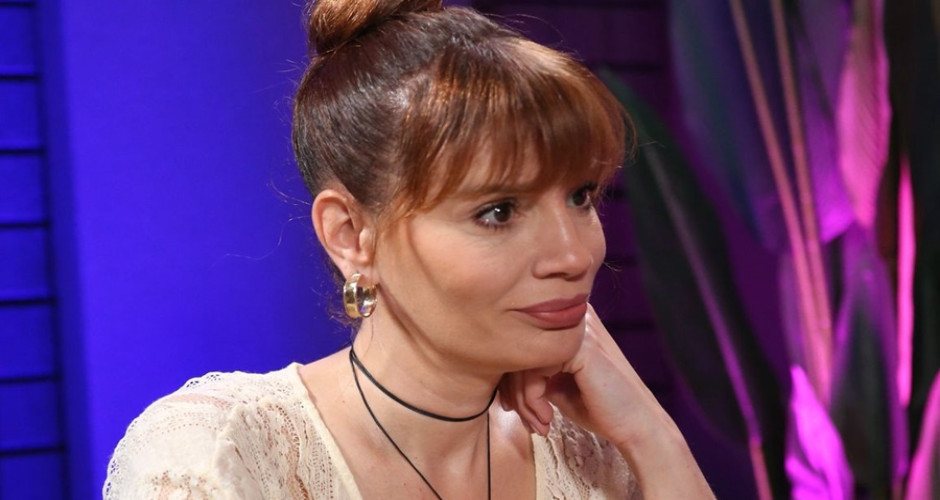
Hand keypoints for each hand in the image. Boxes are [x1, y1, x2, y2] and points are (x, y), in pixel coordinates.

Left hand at [499, 304, 670, 448]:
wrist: (634, 425)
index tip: (514, 408)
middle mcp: (572, 317)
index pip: (520, 340)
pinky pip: (535, 369)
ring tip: (538, 424)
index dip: (511, 378)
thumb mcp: (556, 383)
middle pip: (518, 348)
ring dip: (524, 401)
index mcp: (566, 322)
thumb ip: (532, 369)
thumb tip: (497, 370)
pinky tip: (547, 419)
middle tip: (528, 421)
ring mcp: (577, 329)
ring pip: (523, 360)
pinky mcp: (580, 347)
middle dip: (515, 392)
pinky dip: (533, 400)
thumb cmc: (597, 406)